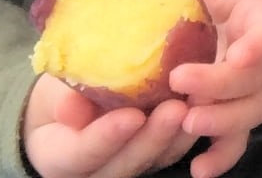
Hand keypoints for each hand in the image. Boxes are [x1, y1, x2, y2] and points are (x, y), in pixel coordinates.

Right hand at [22, 75, 196, 177]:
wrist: (73, 105)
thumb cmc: (60, 94)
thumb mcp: (53, 91)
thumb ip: (63, 100)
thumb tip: (69, 110)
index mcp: (60, 158)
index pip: (82, 153)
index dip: (107, 137)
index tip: (131, 117)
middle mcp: (98, 170)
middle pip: (126, 162)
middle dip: (153, 137)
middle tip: (175, 109)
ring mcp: (129, 164)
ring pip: (157, 157)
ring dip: (179, 132)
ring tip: (200, 101)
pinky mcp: (155, 153)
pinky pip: (174, 146)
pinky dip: (191, 126)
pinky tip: (208, 100)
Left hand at [167, 0, 261, 177]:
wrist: (245, 12)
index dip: (256, 49)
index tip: (237, 54)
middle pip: (254, 85)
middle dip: (222, 91)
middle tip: (185, 90)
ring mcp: (253, 91)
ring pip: (248, 115)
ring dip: (221, 125)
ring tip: (187, 124)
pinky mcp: (236, 112)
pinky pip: (236, 141)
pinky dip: (222, 157)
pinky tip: (199, 169)